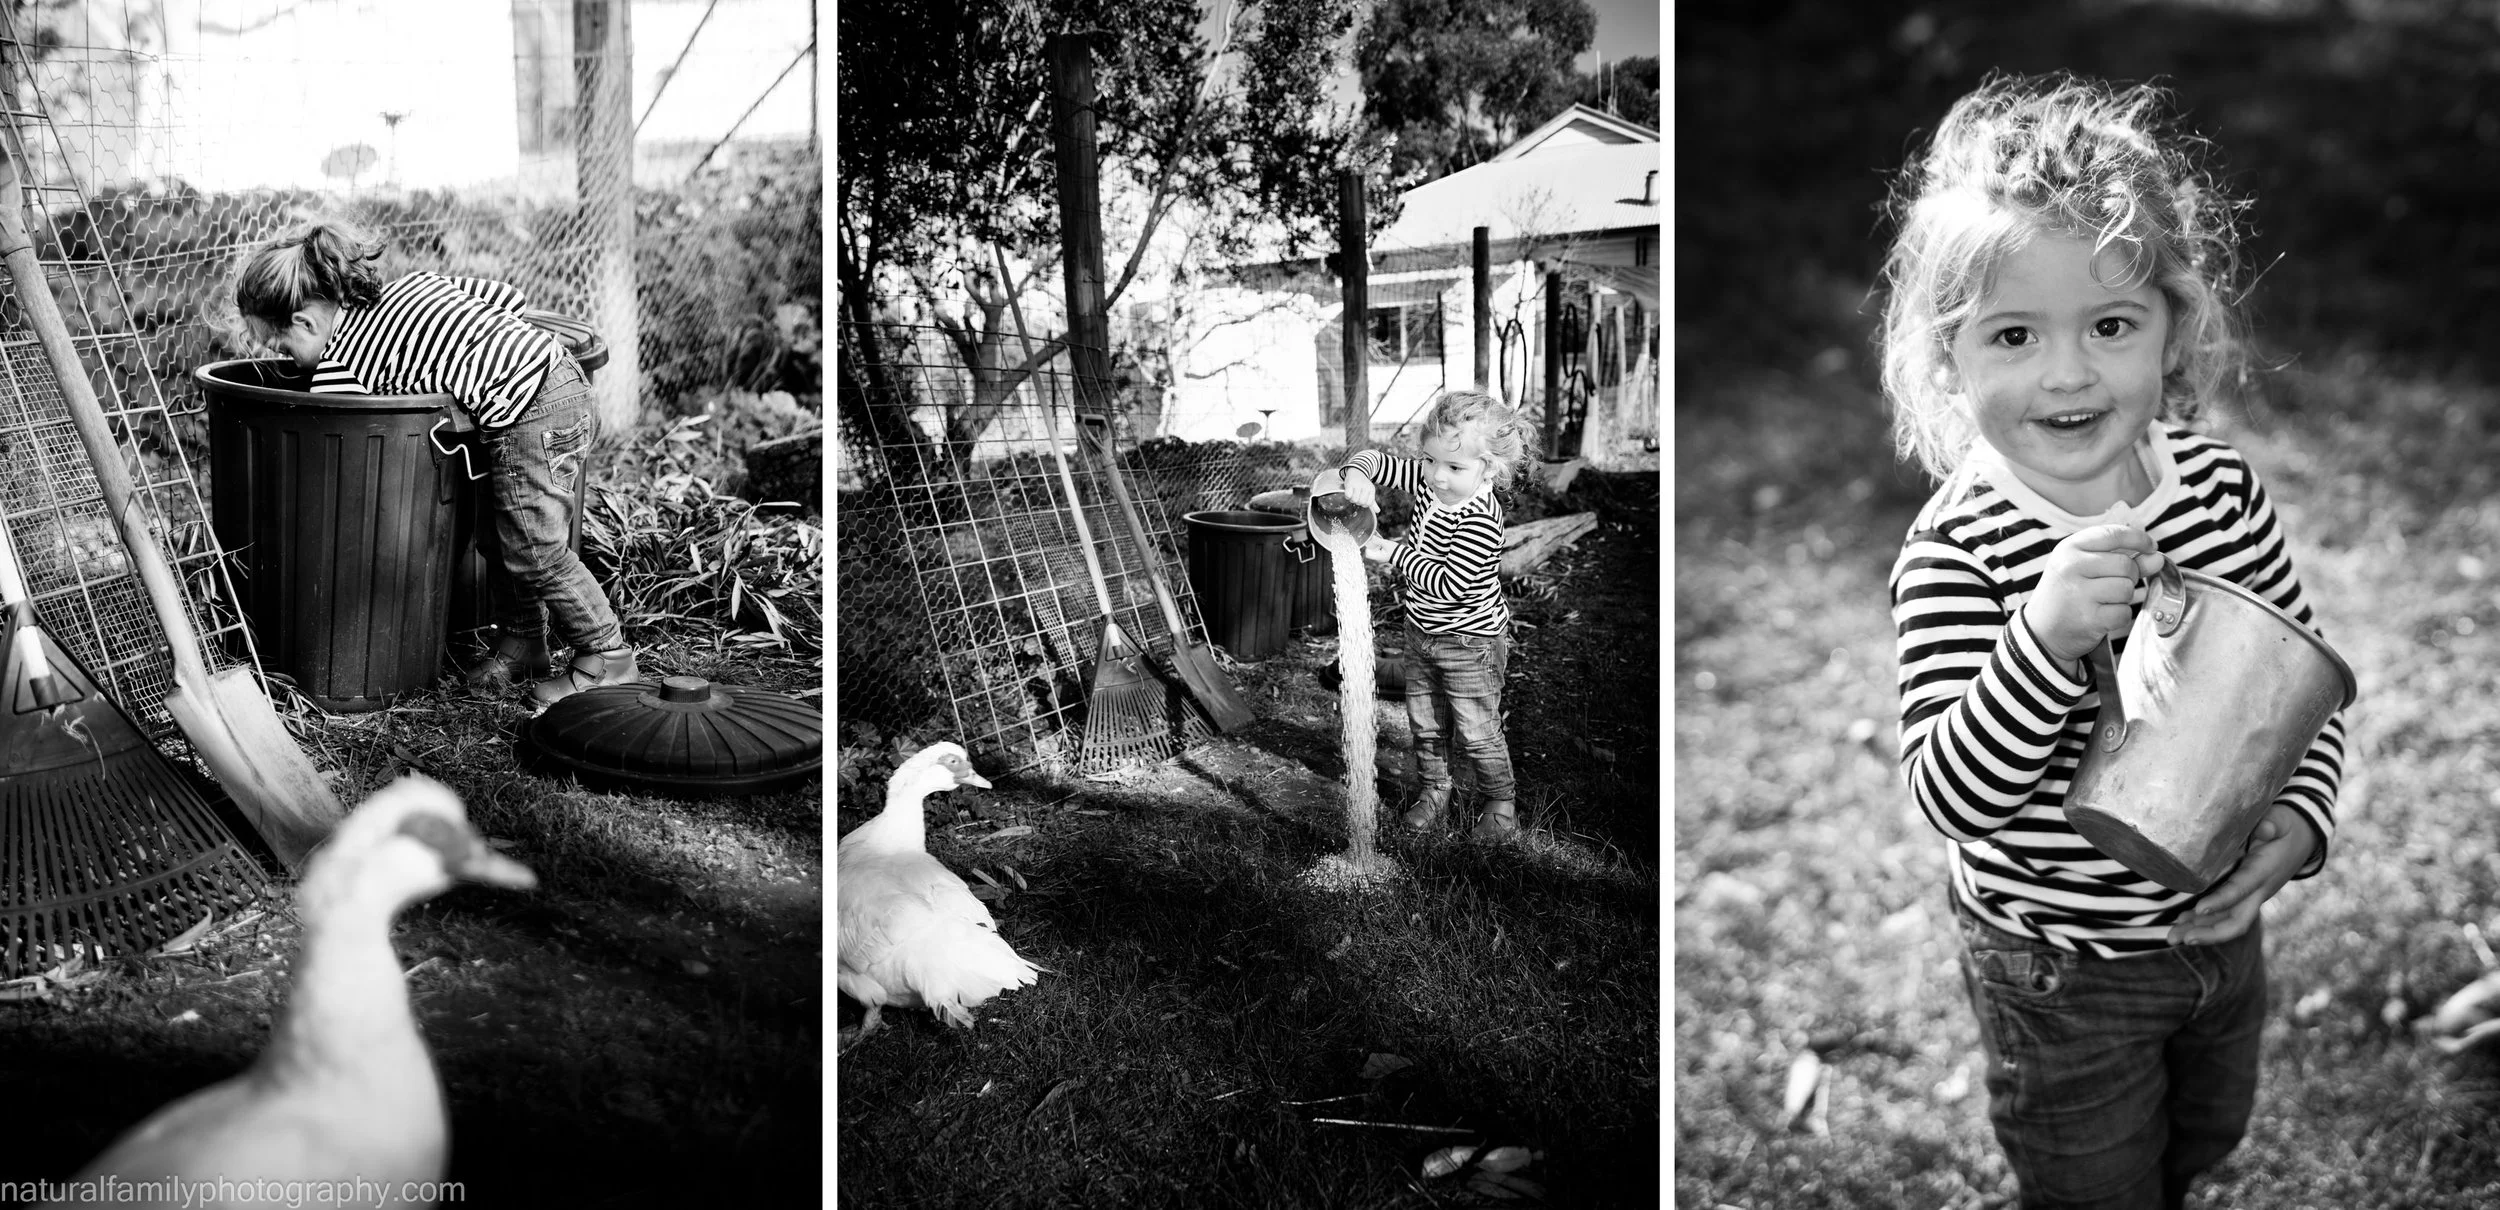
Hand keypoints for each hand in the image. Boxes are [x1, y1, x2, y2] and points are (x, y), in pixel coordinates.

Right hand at [1339, 470, 1376, 511]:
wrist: (1356, 471)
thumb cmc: (1363, 484)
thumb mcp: (1369, 492)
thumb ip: (1372, 502)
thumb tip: (1378, 511)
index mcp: (1371, 489)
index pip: (1369, 503)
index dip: (1364, 504)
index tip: (1361, 499)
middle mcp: (1366, 487)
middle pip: (1361, 502)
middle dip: (1357, 502)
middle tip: (1356, 497)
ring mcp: (1358, 485)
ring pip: (1354, 500)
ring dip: (1351, 499)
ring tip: (1352, 494)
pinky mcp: (1350, 483)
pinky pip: (1348, 495)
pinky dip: (1347, 496)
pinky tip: (1348, 492)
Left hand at [1360, 535, 1397, 562]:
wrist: (1403, 555)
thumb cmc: (1394, 550)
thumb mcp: (1385, 543)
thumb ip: (1378, 540)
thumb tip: (1371, 537)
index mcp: (1377, 557)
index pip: (1367, 554)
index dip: (1367, 548)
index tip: (1369, 542)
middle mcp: (1378, 558)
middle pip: (1371, 551)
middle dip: (1371, 544)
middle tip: (1374, 538)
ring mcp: (1381, 557)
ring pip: (1375, 550)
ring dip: (1375, 544)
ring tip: (1378, 538)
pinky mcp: (1384, 555)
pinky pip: (1379, 550)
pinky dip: (1379, 546)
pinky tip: (1381, 541)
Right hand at [2021, 524, 2165, 666]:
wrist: (2042, 631)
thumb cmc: (2067, 593)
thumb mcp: (2086, 567)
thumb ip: (2122, 558)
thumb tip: (2157, 557)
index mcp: (2069, 548)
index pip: (2113, 534)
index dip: (2139, 539)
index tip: (2150, 547)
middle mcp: (2071, 567)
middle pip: (2126, 564)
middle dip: (2130, 575)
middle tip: (2112, 584)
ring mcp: (2079, 593)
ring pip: (2127, 588)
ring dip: (2123, 597)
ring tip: (2103, 601)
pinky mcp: (2089, 618)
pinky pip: (2124, 612)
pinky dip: (2119, 616)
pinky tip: (2102, 616)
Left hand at [2167, 806, 2316, 946]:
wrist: (2303, 839)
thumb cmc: (2286, 827)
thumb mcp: (2282, 820)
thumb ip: (2273, 823)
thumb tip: (2264, 828)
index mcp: (2264, 871)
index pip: (2242, 889)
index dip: (2222, 900)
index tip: (2199, 908)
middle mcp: (2258, 890)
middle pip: (2236, 921)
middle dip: (2209, 933)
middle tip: (2181, 938)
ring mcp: (2251, 896)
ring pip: (2227, 922)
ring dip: (2200, 931)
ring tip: (2172, 937)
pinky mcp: (2244, 896)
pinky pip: (2224, 914)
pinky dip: (2203, 921)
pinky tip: (2181, 924)